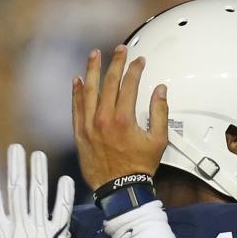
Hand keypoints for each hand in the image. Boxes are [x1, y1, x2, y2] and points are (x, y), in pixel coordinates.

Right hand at [0, 144, 74, 237]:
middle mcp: (18, 225)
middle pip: (16, 189)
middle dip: (16, 166)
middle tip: (16, 148)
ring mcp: (38, 228)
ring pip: (39, 194)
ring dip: (39, 172)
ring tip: (38, 155)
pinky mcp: (57, 235)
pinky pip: (62, 211)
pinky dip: (64, 195)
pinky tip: (66, 179)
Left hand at [72, 46, 168, 189]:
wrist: (119, 187)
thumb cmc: (139, 166)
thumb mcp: (159, 140)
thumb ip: (160, 112)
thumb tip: (160, 91)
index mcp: (124, 118)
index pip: (129, 85)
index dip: (135, 69)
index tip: (139, 61)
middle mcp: (104, 118)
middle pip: (108, 82)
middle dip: (115, 63)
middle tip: (119, 50)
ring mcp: (89, 124)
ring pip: (89, 90)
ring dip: (92, 70)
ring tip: (95, 55)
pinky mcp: (79, 132)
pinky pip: (76, 107)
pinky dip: (77, 92)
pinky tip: (78, 80)